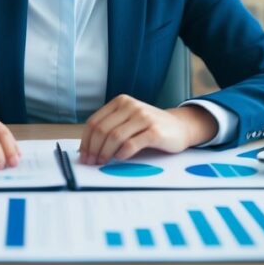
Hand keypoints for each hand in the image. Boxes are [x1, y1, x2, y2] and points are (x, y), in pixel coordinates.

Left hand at [78, 95, 217, 164]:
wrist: (180, 127)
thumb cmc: (150, 127)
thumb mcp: (129, 120)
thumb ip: (111, 128)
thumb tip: (86, 150)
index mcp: (120, 102)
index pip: (94, 121)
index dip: (86, 141)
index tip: (83, 156)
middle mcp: (131, 106)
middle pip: (102, 130)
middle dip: (93, 149)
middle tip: (91, 162)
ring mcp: (143, 117)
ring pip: (114, 137)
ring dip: (105, 153)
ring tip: (103, 162)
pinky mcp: (154, 131)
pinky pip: (131, 144)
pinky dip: (121, 154)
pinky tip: (119, 158)